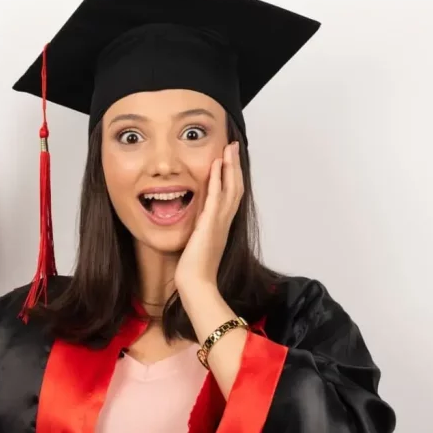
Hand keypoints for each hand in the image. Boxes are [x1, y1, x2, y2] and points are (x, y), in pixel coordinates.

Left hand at [174, 140, 243, 297]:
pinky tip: (216, 166)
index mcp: (222, 226)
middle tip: (233, 147)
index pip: (231, 196)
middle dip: (235, 166)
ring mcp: (219, 222)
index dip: (232, 177)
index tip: (230, 161)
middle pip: (236, 187)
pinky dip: (218, 180)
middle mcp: (224, 222)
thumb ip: (200, 232)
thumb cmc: (195, 270)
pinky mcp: (210, 225)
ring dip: (230, 167)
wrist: (196, 284)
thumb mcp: (199, 244)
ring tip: (228, 149)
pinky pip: (216, 198)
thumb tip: (197, 226)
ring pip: (231, 189)